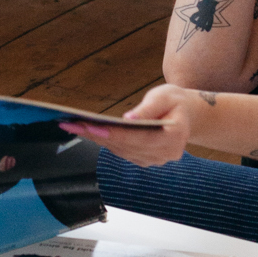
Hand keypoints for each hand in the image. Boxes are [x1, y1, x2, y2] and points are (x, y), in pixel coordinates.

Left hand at [64, 85, 202, 165]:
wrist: (187, 115)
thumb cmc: (175, 102)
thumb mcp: (165, 96)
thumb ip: (148, 108)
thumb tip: (127, 119)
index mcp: (174, 137)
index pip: (138, 137)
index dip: (114, 134)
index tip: (92, 127)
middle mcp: (164, 154)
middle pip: (125, 146)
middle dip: (96, 135)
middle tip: (71, 124)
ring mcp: (154, 160)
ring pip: (120, 151)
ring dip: (96, 139)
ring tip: (73, 126)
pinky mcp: (144, 160)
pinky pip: (121, 152)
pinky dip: (104, 142)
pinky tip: (87, 132)